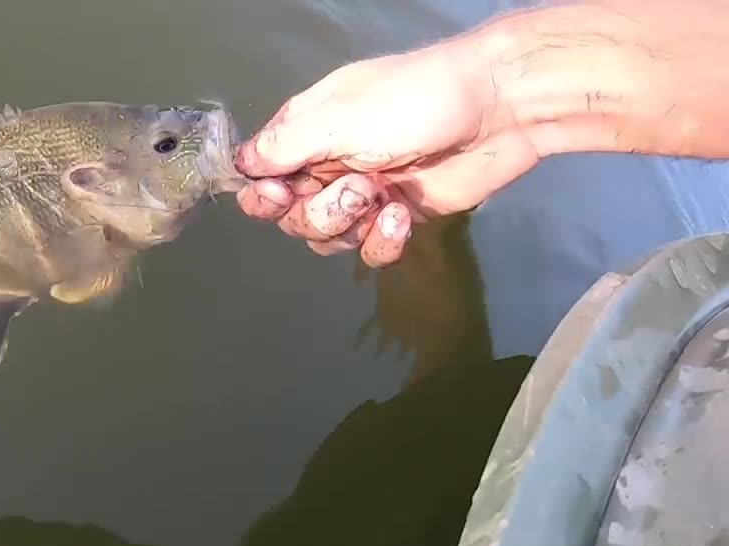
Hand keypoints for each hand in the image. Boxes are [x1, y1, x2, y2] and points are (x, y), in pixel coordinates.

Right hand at [235, 39, 539, 266]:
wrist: (500, 109)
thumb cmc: (417, 100)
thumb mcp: (341, 117)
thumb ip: (285, 145)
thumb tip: (240, 164)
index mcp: (307, 132)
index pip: (259, 175)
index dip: (263, 194)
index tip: (281, 194)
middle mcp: (328, 165)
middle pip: (290, 216)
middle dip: (317, 212)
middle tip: (356, 190)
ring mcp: (363, 194)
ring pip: (326, 238)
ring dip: (349, 227)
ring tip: (383, 200)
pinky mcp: (396, 218)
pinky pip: (367, 250)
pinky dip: (380, 242)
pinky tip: (401, 219)